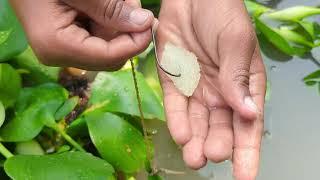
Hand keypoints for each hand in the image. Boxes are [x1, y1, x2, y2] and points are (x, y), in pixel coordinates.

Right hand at [9, 0, 153, 69]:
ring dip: (119, 24)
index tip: (151, 22)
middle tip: (130, 3)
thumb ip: (111, 8)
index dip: (135, 43)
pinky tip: (106, 5)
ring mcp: (64, 50)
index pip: (109, 57)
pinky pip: (98, 39)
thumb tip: (144, 24)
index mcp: (58, 47)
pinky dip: (108, 22)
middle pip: (111, 57)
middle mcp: (60, 56)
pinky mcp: (68, 42)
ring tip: (117, 0)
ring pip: (108, 48)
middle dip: (126, 32)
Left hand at [156, 0, 265, 178]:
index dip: (248, 152)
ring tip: (193, 157)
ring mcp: (196, 89)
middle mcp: (220, 93)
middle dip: (217, 146)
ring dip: (196, 142)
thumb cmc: (220, 13)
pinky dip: (177, 122)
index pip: (248, 125)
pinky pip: (175, 107)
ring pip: (198, 124)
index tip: (245, 176)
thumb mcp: (235, 42)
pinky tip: (180, 135)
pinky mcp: (173, 82)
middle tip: (210, 156)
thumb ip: (238, 77)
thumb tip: (250, 112)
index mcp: (243, 86)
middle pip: (221, 129)